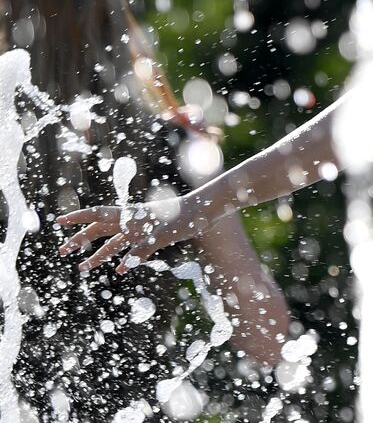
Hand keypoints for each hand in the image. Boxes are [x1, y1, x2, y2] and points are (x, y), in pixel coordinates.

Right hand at [56, 194, 213, 273]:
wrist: (206, 211)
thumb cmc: (185, 216)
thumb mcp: (164, 233)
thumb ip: (144, 249)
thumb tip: (124, 266)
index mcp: (130, 215)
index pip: (97, 214)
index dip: (78, 218)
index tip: (58, 221)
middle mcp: (132, 221)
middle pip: (99, 230)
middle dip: (79, 240)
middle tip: (62, 251)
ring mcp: (142, 229)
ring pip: (114, 243)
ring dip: (98, 255)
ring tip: (82, 268)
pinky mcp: (153, 236)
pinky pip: (133, 250)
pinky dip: (125, 260)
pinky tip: (120, 269)